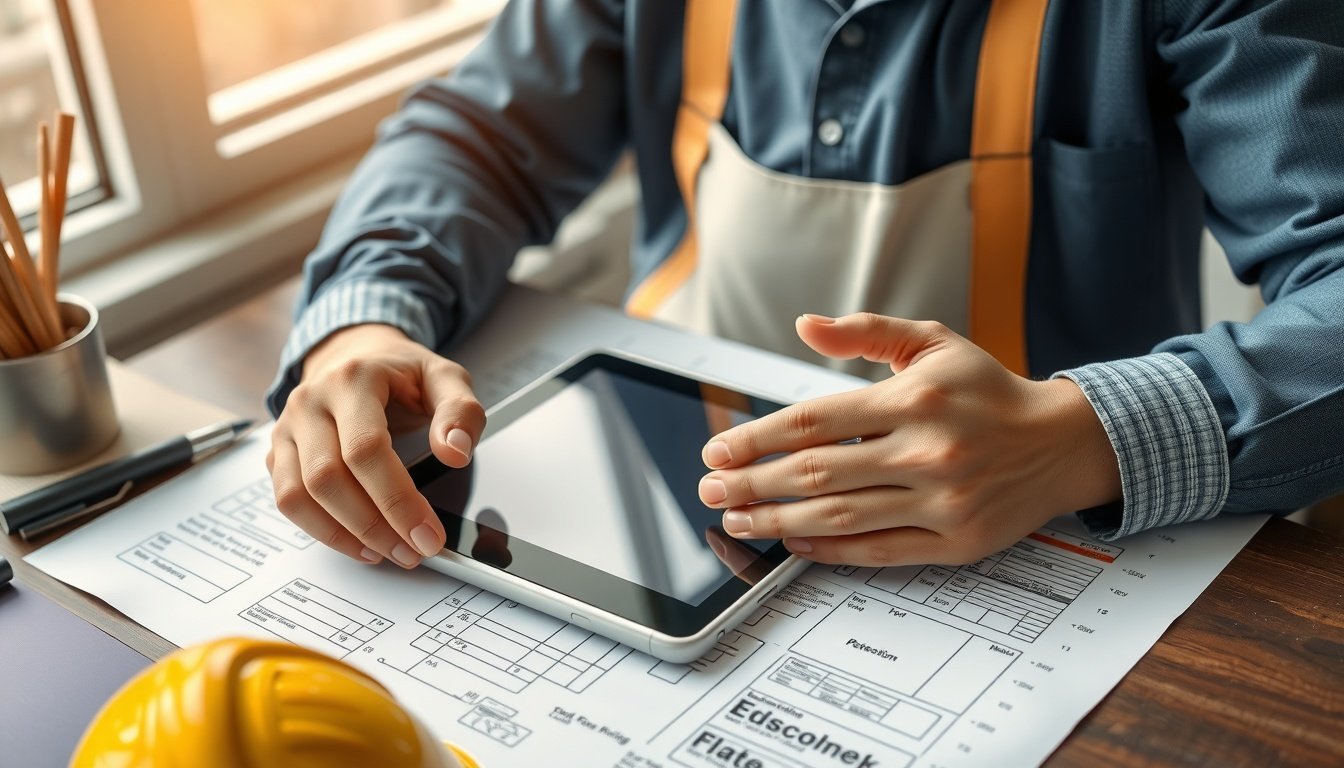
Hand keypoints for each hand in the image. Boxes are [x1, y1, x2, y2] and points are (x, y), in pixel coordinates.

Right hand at [267, 323, 484, 567]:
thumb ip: (461, 412)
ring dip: (345, 535)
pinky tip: (359, 542)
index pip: (366, 449)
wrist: (357, 356)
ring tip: (388, 551)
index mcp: (352, 380)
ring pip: (298, 495)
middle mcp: (310, 402)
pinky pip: (288, 501)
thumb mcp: (445, 379)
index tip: (428, 533)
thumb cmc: (401, 374)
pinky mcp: (279, 453)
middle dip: (374, 526)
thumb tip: (455, 452)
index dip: (397, 500)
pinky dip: (322, 530)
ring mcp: (288, 429)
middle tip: (413, 550)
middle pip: (328, 478)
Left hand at [698, 313, 1119, 566]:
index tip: (719, 449)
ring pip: (839, 516)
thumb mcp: (932, 342)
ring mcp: (943, 501)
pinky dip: (830, 550)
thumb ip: (866, 332)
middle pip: (815, 473)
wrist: (1062, 442)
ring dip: (777, 521)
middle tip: (713, 488)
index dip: (756, 438)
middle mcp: (927, 451)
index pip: (813, 421)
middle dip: (752, 484)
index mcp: (914, 399)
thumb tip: (806, 325)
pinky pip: (879, 551)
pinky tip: (794, 543)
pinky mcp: (957, 541)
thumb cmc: (987, 391)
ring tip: (739, 518)